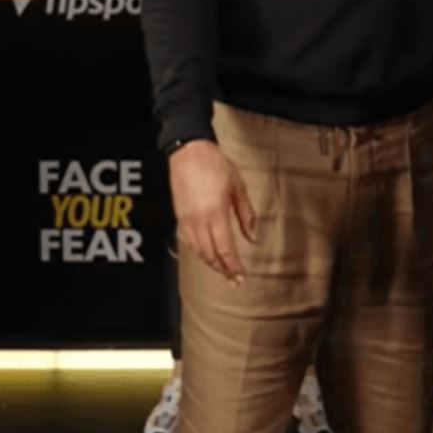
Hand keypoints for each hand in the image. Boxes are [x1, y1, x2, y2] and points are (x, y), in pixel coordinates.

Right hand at [168, 141, 256, 285]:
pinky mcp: (180, 217)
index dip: (234, 266)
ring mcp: (187, 220)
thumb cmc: (214, 164)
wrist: (188, 152)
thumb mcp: (238, 186)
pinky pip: (188, 242)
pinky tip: (206, 254)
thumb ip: (246, 214)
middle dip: (223, 270)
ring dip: (211, 264)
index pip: (226, 249)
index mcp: (216, 213)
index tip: (241, 276)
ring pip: (198, 251)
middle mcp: (199, 220)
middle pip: (211, 255)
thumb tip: (252, 236)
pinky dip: (199, 252)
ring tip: (223, 271)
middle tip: (234, 280)